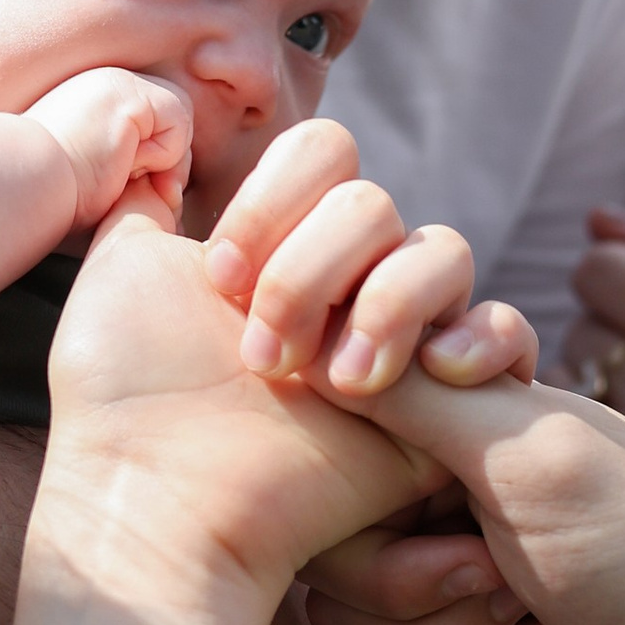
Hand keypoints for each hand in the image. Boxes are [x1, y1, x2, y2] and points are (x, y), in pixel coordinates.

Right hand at [28, 66, 193, 232]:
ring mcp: (119, 85)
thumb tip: (174, 194)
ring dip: (161, 162)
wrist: (23, 185)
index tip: (127, 186)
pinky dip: (162, 155)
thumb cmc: (50, 200)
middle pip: (172, 123)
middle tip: (130, 186)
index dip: (155, 161)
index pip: (153, 126)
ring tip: (117, 174)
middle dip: (167, 165)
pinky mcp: (130, 96)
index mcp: (95, 104)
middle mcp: (108, 87)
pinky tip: (122, 164)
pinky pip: (179, 123)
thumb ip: (134, 177)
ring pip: (179, 121)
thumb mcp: (100, 185)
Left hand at [46, 126, 500, 600]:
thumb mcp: (118, 267)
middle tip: (262, 357)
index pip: (325, 157)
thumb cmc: (124, 398)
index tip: (220, 275)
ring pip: (444, 252)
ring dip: (381, 306)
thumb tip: (157, 118)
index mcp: (278, 247)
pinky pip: (506, 335)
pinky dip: (478, 338)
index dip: (278, 194)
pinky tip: (426, 374)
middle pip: (377, 203)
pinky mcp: (444, 410)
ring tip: (335, 386)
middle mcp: (342, 286)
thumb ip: (142, 190)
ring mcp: (397, 344)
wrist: (160, 506)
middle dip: (312, 269)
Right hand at [343, 359, 624, 624]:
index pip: (338, 444)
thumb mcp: (536, 458)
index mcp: (472, 402)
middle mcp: (459, 474)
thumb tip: (319, 329)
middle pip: (339, 551)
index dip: (374, 513)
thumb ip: (417, 393)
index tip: (463, 535)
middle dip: (420, 598)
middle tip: (511, 593)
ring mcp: (468, 563)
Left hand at [565, 208, 624, 584]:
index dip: (611, 280)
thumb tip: (599, 218)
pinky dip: (578, 430)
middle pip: (579, 316)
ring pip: (563, 370)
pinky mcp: (619, 488)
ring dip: (585, 379)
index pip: (603, 265)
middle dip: (602, 329)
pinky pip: (564, 428)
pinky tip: (619, 453)